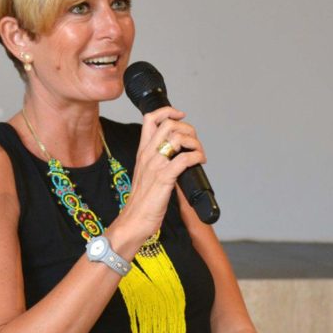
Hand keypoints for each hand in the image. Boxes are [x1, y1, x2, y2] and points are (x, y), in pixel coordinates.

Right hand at [119, 106, 206, 241]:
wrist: (134, 220)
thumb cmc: (141, 202)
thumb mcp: (145, 174)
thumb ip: (156, 161)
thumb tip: (176, 154)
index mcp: (142, 152)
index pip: (150, 119)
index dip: (168, 112)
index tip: (180, 115)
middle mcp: (147, 155)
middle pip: (168, 124)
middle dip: (187, 128)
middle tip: (194, 141)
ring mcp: (155, 165)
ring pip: (178, 138)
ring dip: (195, 143)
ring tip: (199, 154)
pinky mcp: (164, 178)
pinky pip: (184, 159)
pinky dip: (196, 157)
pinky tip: (199, 162)